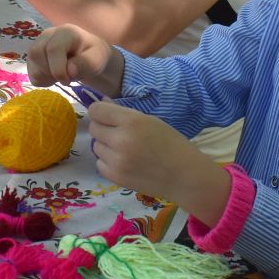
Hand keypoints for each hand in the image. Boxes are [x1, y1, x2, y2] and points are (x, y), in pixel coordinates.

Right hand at [27, 25, 119, 94]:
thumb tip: (69, 71)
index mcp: (66, 32)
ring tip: (61, 76)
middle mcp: (48, 34)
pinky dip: (42, 80)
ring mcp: (38, 44)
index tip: (68, 80)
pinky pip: (31, 72)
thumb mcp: (96, 59)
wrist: (87, 57)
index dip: (58, 69)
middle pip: (36, 53)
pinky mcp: (33, 56)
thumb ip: (86, 63)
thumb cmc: (92, 56)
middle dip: (49, 71)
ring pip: (31, 62)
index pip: (53, 49)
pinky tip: (54, 77)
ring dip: (45, 76)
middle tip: (65, 79)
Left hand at [85, 102, 224, 210]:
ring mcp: (116, 160)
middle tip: (118, 133)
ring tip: (125, 149)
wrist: (185, 176)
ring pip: (96, 146)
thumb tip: (101, 102)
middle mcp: (120, 140)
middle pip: (94, 128)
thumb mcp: (150, 121)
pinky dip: (108, 161)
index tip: (107, 115)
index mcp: (132, 121)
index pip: (96, 110)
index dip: (100, 111)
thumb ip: (123, 113)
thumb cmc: (172, 144)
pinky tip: (124, 162)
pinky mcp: (115, 177)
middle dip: (103, 128)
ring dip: (106, 145)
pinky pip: (100, 163)